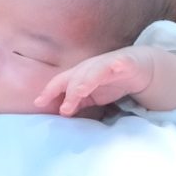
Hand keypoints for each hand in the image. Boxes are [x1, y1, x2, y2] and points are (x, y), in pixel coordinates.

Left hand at [34, 47, 157, 116]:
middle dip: (68, 92)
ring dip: (85, 81)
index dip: (49, 92)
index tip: (38, 103)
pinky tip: (115, 68)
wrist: (136, 69)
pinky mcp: (123, 63)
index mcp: (78, 76)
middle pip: (74, 78)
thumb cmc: (110, 82)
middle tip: (64, 109)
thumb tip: (62, 112)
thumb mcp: (90, 96)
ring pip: (93, 71)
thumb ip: (76, 103)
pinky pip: (118, 64)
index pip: (60, 83)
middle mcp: (88, 68)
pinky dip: (116, 65)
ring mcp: (105, 64)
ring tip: (80, 92)